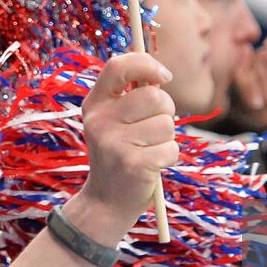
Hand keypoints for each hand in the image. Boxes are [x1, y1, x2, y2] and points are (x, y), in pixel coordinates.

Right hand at [71, 53, 178, 245]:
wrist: (106, 202)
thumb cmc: (121, 153)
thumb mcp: (115, 121)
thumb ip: (133, 96)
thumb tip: (160, 74)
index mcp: (95, 104)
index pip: (117, 66)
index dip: (146, 64)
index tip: (165, 76)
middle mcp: (100, 120)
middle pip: (154, 96)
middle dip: (166, 110)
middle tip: (155, 128)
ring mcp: (114, 143)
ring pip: (167, 124)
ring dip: (167, 138)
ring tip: (149, 150)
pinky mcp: (132, 164)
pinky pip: (171, 148)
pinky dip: (169, 157)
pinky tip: (152, 166)